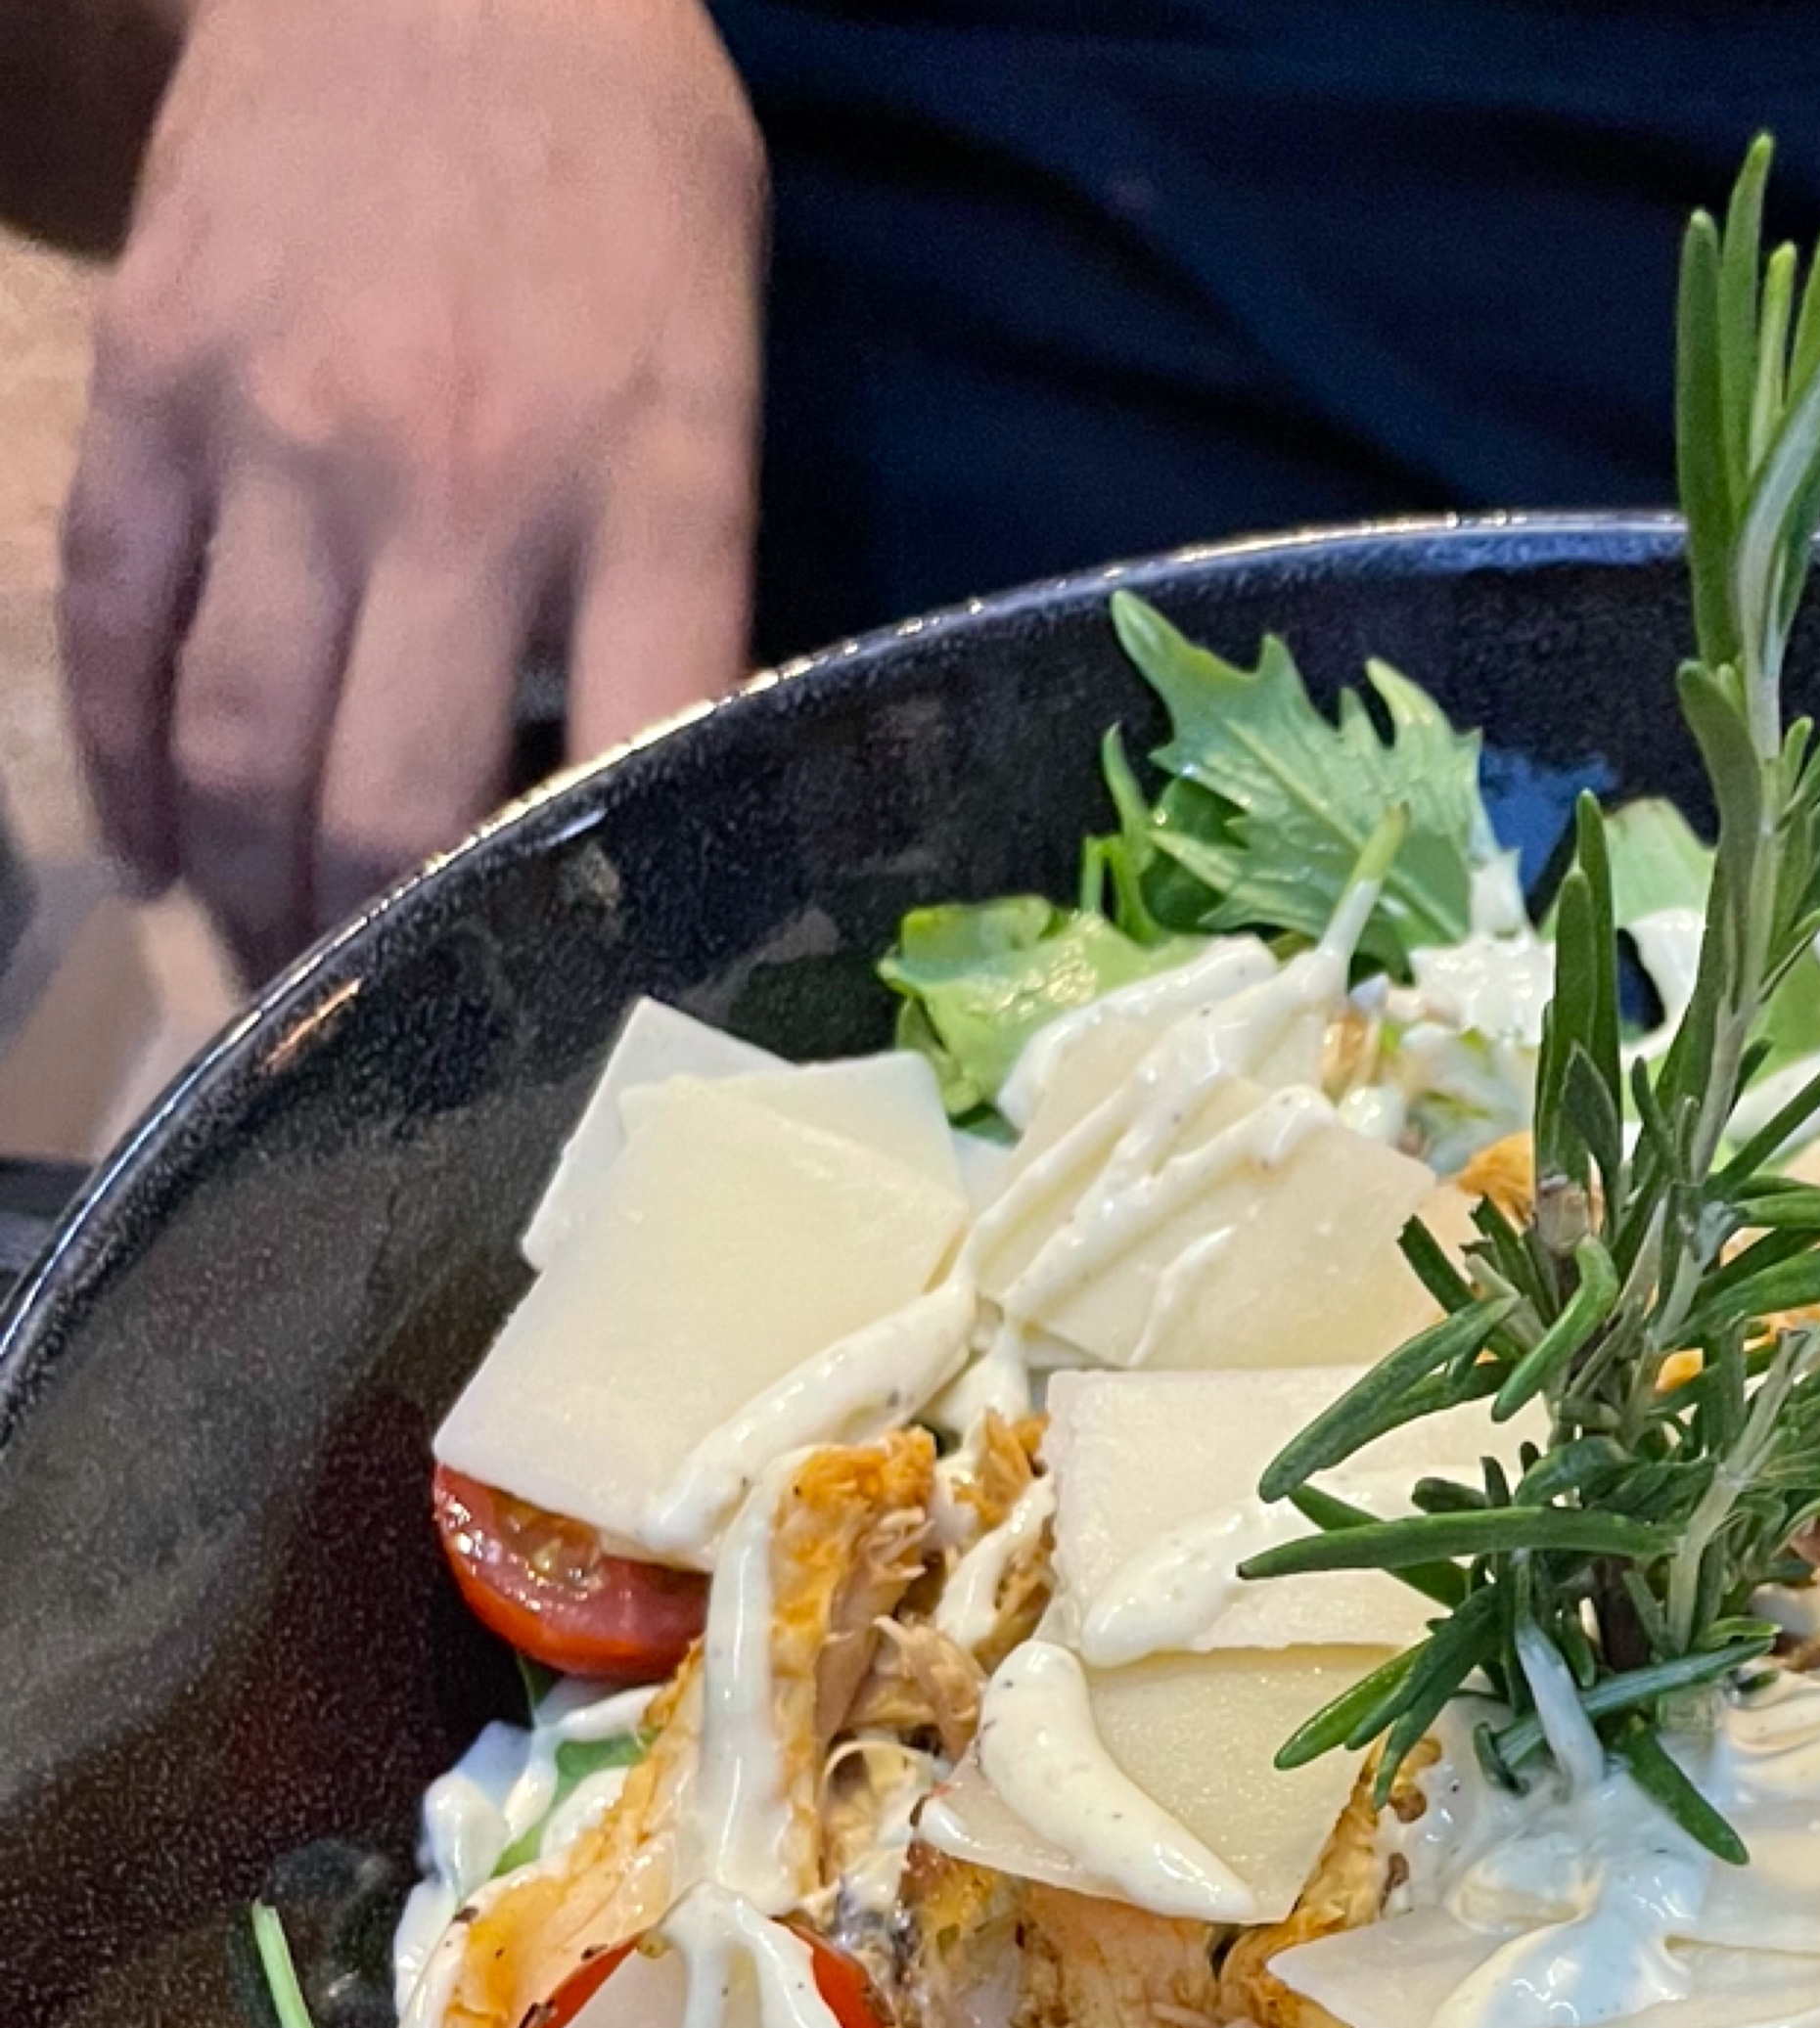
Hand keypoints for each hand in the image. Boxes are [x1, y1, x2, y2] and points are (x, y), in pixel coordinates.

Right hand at [59, 0, 764, 977]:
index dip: (601, 936)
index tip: (586, 1040)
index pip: (628, 776)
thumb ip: (687, 584)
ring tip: (272, 997)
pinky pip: (112, 624)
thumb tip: (652, 797)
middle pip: (391, 813)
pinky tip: (150, 855)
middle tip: (385, 1069)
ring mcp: (278, 438)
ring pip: (240, 751)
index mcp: (640, 491)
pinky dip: (122, 768)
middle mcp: (451, 486)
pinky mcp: (152, 390)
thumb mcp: (720, 384)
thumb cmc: (622, 182)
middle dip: (381, 979)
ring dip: (247, 906)